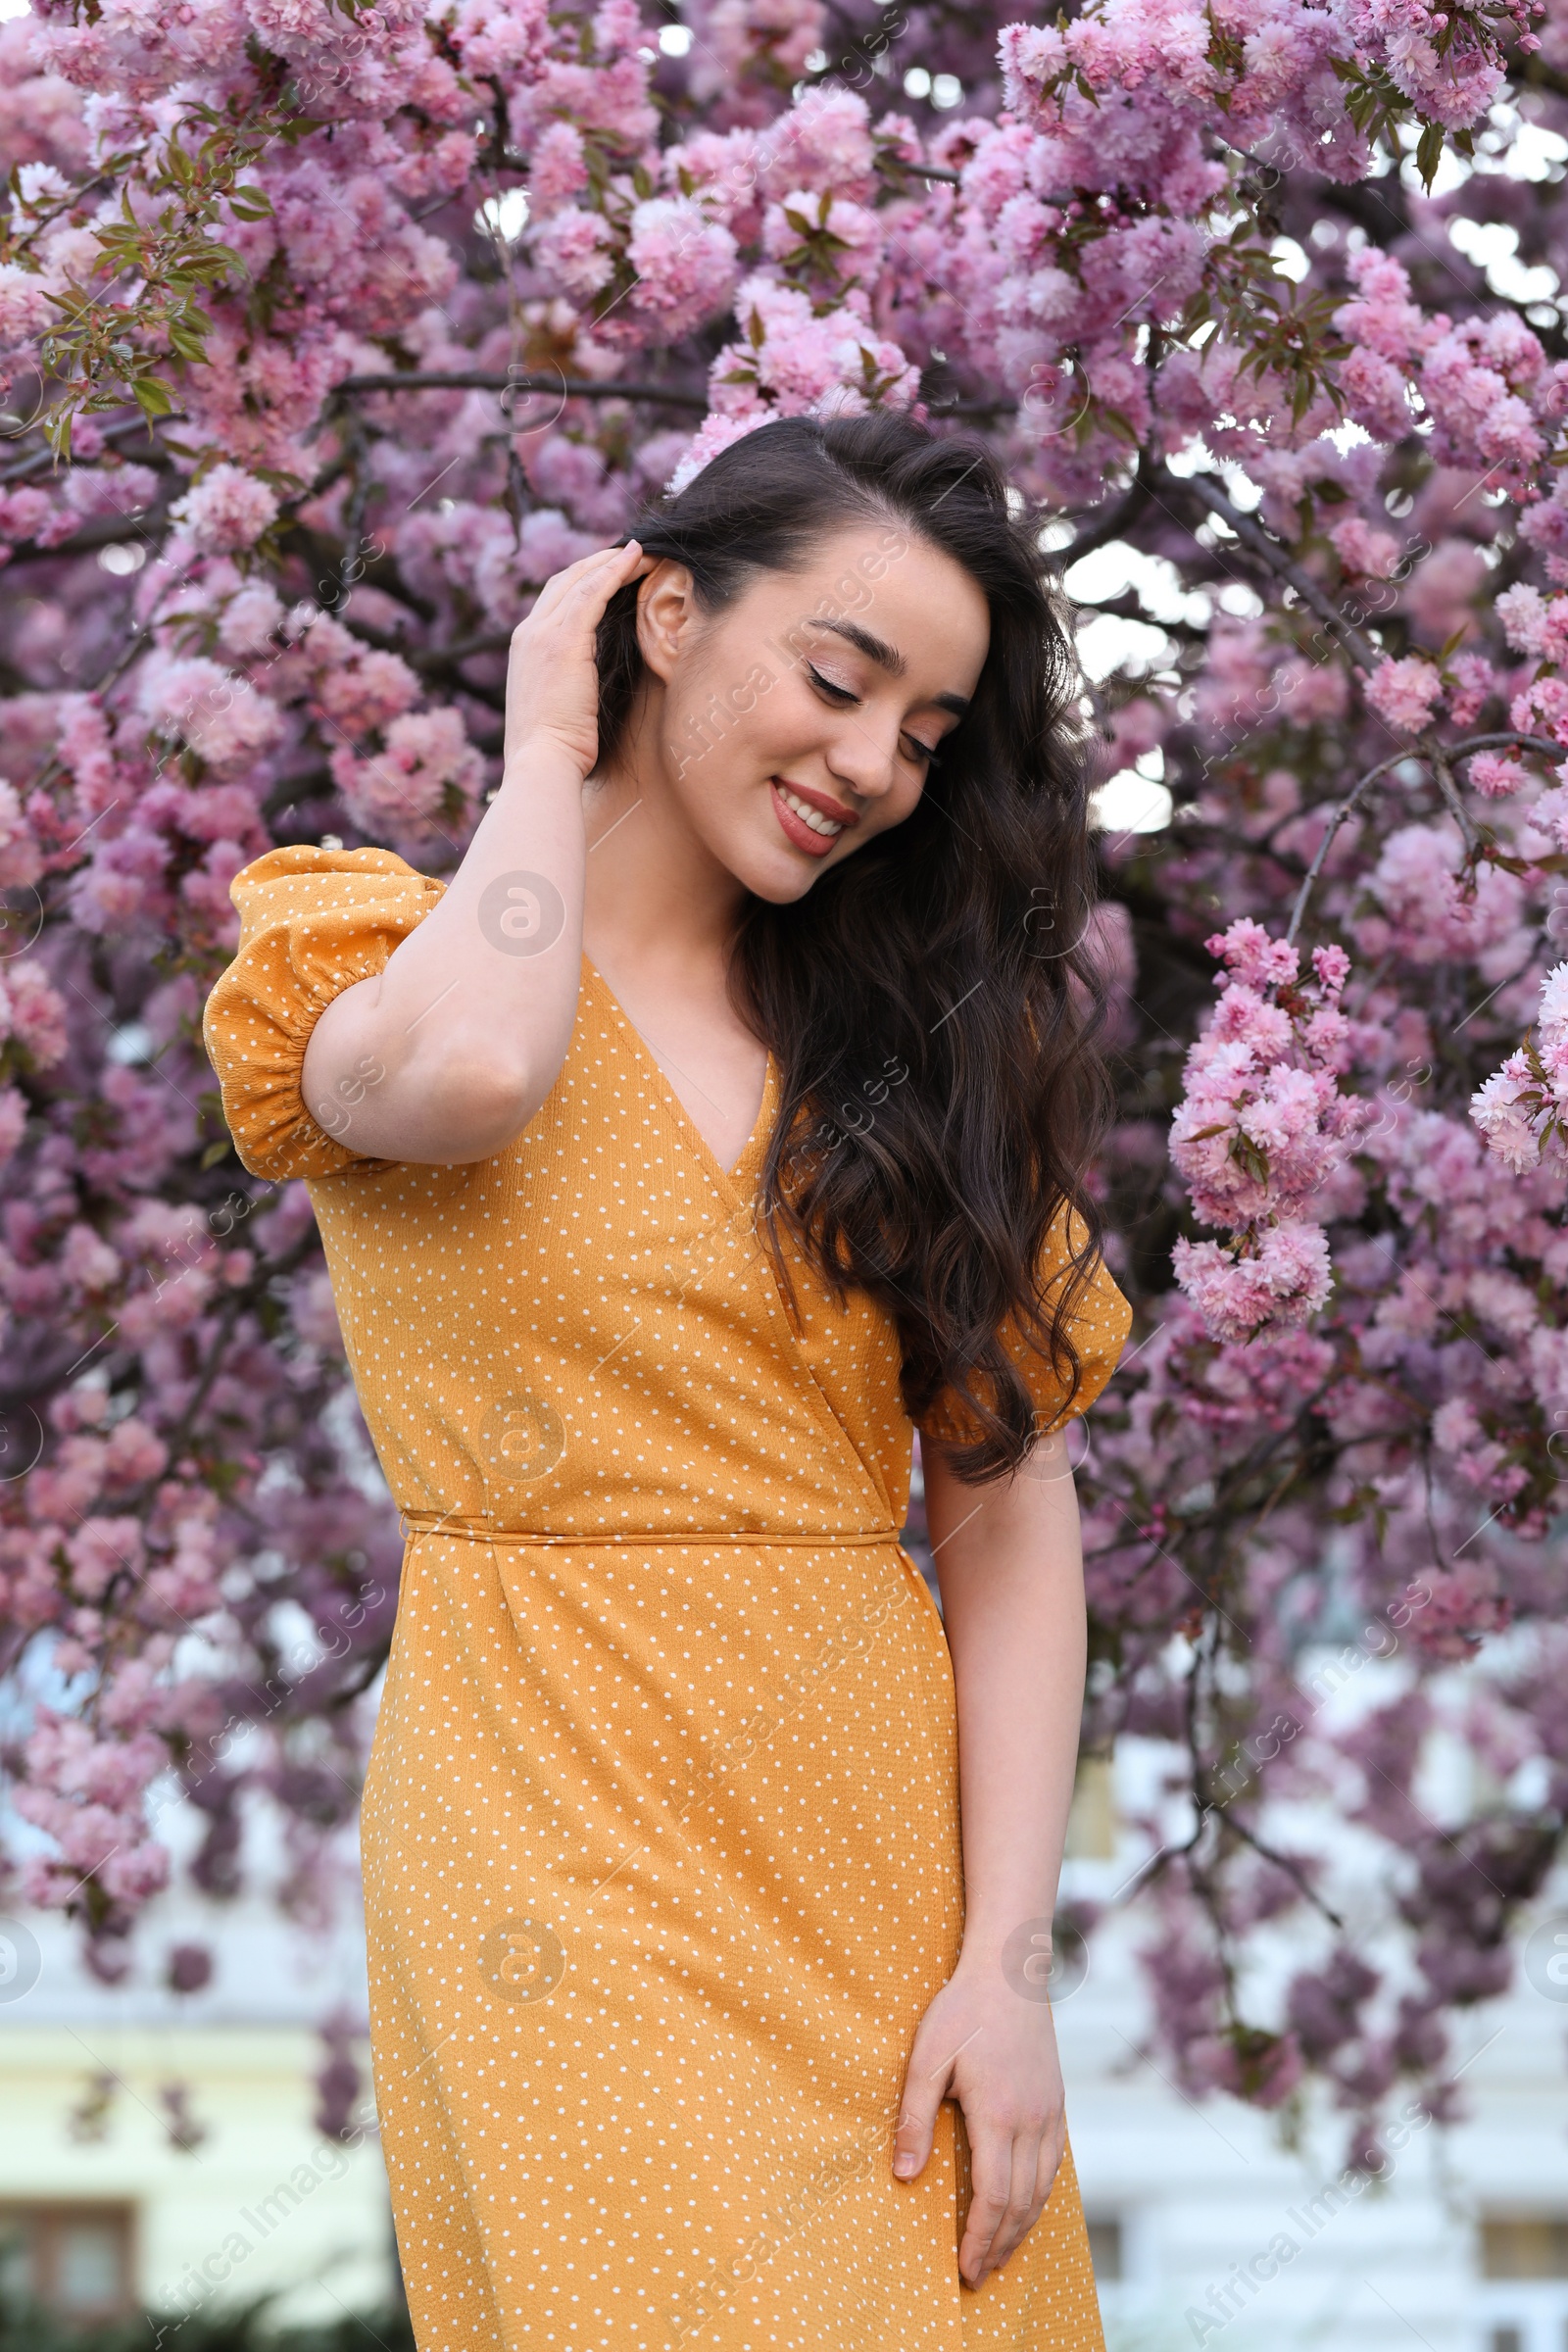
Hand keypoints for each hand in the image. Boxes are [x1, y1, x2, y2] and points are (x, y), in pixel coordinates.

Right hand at [503, 540, 653, 782]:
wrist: (541, 763)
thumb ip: (568, 682)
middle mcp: (528, 634)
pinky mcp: (563, 641)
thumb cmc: (555, 750)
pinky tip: (635, 559)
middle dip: (596, 562)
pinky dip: (614, 571)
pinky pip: (592, 593)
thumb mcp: (558, 707)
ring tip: (640, 550)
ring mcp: (542, 635)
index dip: (582, 581)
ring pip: (579, 580)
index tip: (609, 572)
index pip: (553, 600)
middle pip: (563, 581)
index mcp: (524, 649)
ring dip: (610, 561)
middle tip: (629, 553)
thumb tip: (588, 684)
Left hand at [891, 1953, 1065, 2287]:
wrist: (1011, 1970)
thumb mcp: (926, 2058)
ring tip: (1000, 2253)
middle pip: (1022, 2203)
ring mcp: (1050, 2113)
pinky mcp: (1057, 2103)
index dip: (980, 2237)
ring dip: (1022, 2228)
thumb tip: (905, 2176)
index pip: (994, 2196)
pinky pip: (1053, 2166)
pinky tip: (1024, 2207)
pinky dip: (1039, 2198)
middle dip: (1000, 2245)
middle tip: (979, 2274)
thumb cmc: (963, 2011)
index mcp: (998, 2114)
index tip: (964, 2266)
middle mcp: (1032, 2121)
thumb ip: (915, 2118)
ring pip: (1043, 2189)